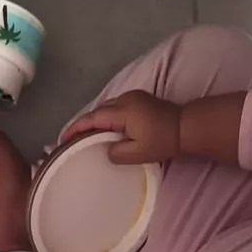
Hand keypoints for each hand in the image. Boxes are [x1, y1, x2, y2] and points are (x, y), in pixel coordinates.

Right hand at [62, 90, 180, 164]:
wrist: (186, 127)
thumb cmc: (164, 141)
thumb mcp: (139, 154)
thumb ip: (118, 154)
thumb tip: (106, 150)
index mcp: (123, 111)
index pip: (93, 118)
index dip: (76, 128)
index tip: (64, 138)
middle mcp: (125, 99)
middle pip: (97, 110)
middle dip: (83, 124)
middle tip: (71, 139)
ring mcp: (133, 97)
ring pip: (106, 108)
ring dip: (94, 120)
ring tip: (84, 135)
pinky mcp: (139, 100)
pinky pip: (115, 107)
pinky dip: (106, 117)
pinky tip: (104, 128)